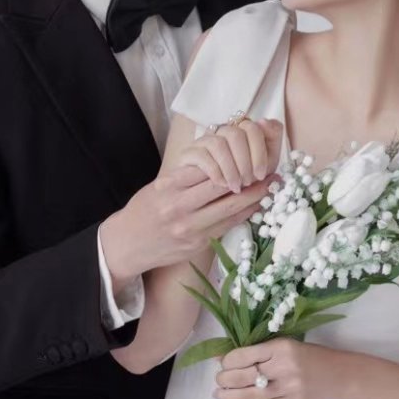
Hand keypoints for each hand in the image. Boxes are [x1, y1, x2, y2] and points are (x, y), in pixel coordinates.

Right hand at [102, 161, 270, 281]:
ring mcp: (189, 228)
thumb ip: (185, 178)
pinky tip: (256, 207)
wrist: (126, 244)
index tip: (251, 154)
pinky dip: (243, 215)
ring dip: (254, 198)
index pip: (206, 168)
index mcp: (168, 187)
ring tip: (271, 188)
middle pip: (222, 187)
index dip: (232, 161)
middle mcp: (179, 207)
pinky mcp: (197, 244)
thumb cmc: (144, 211)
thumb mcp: (157, 187)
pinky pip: (226, 226)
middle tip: (271, 171)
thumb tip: (219, 165)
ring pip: (229, 208)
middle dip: (250, 179)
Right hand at [175, 118, 282, 193]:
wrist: (210, 197)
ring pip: (218, 144)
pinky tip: (222, 184)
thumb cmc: (241, 180)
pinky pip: (202, 155)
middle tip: (248, 182)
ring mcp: (203, 141)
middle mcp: (221, 131)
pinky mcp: (188, 153)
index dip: (259, 151)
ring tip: (236, 187)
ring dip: (231, 168)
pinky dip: (216, 171)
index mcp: (240, 130)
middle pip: (236, 134)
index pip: (252, 128)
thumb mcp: (261, 165)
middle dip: (245, 162)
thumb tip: (265, 121)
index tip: (261, 175)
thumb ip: (271, 142)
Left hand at [213, 338, 343, 398]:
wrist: (340, 376)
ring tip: (218, 396)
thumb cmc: (310, 357)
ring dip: (228, 398)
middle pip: (244, 377)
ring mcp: (289, 388)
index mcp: (281, 347)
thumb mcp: (285, 346)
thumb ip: (258, 352)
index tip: (222, 365)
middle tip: (218, 382)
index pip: (244, 355)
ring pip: (249, 396)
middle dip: (225, 380)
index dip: (227, 362)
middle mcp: (284, 367)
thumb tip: (222, 357)